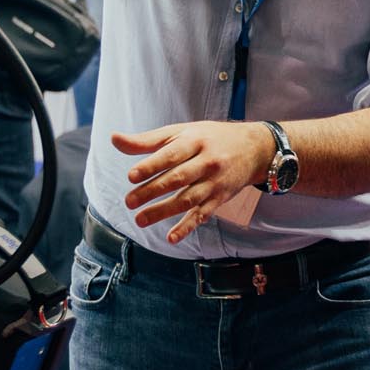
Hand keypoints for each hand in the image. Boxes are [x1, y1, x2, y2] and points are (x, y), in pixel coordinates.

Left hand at [117, 122, 266, 240]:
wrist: (254, 148)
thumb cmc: (210, 138)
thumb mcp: (182, 132)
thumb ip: (147, 140)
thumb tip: (114, 139)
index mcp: (195, 141)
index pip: (171, 154)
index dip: (151, 165)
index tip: (131, 176)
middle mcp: (207, 161)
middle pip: (178, 178)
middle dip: (152, 191)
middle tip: (129, 202)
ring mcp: (215, 182)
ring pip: (188, 199)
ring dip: (164, 211)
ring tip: (140, 219)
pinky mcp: (220, 198)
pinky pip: (202, 214)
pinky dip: (188, 227)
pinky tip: (172, 237)